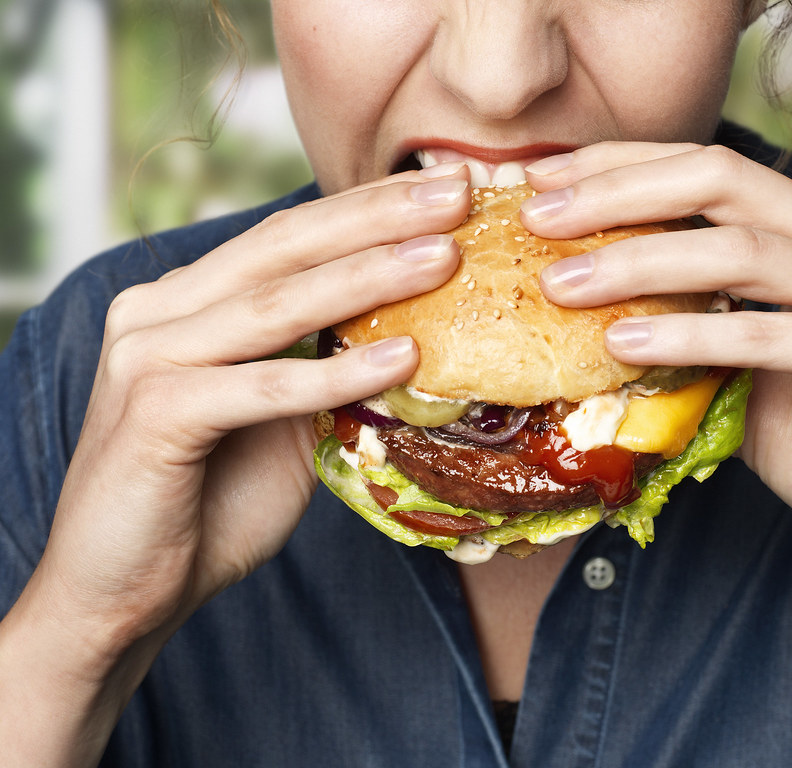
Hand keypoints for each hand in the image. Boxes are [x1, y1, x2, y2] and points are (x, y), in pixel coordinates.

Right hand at [25, 165, 471, 655]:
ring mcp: (149, 356)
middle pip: (285, 247)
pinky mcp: (154, 412)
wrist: (124, 593)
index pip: (288, 237)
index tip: (444, 188)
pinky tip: (401, 359)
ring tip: (444, 258)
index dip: (368, 207)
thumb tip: (408, 338)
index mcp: (187, 302)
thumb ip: (320, 370)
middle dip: (378, 217)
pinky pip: (260, 385)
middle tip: (457, 193)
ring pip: (276, 304)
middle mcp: (160, 312)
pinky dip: (332, 375)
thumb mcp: (278, 421)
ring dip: (369, 277)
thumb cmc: (206, 504)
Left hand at [523, 142, 791, 585]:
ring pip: (741, 248)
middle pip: (719, 180)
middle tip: (535, 215)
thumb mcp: (754, 374)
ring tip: (560, 284)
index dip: (620, 165)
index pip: (708, 168)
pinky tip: (624, 347)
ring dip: (638, 261)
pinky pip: (770, 333)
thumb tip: (595, 332)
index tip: (543, 180)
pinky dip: (691, 337)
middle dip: (617, 190)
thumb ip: (697, 337)